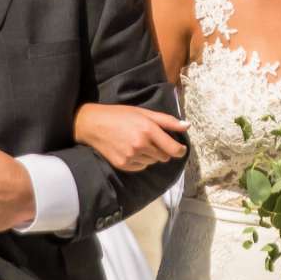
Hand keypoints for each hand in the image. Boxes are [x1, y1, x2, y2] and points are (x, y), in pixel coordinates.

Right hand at [73, 103, 187, 171]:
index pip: (173, 149)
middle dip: (162, 150)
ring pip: (153, 162)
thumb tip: (187, 126)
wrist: (93, 125)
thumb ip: (167, 121)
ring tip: (138, 143)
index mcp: (148, 129)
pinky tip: (131, 150)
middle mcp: (141, 144)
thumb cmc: (120, 115)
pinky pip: (141, 167)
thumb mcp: (144, 113)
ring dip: (150, 155)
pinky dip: (140, 161)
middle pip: (164, 157)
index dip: (180, 150)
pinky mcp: (123, 165)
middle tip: (150, 139)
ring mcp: (131, 156)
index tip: (180, 149)